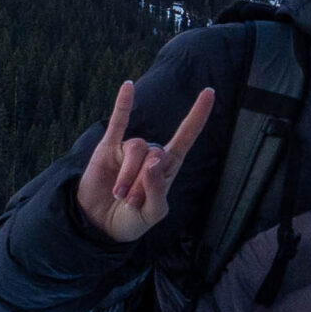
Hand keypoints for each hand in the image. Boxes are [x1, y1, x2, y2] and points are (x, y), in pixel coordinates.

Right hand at [75, 81, 215, 242]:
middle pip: (156, 153)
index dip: (198, 115)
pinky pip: (118, 122)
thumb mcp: (152, 213)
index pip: (186, 136)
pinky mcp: (108, 149)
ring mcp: (129, 150)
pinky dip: (123, 104)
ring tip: (119, 195)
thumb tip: (153, 162)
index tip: (210, 92)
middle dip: (143, 181)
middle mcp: (150, 154)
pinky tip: (128, 86)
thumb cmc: (132, 219)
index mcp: (168, 167)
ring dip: (128, 175)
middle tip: (131, 202)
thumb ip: (157, 190)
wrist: (100, 225)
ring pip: (137, 148)